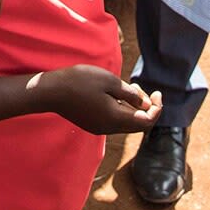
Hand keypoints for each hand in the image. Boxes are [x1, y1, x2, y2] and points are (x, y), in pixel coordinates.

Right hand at [37, 64, 160, 133]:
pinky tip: (113, 95)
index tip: (158, 93)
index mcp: (116, 119)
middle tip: (138, 87)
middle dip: (146, 107)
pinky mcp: (92, 124)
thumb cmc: (80, 82)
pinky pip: (114, 120)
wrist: (51, 91)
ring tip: (126, 88)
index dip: (157, 109)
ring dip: (132, 108)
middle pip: (138, 124)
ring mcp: (99, 128)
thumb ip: (130, 94)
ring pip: (126, 122)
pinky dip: (121, 109)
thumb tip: (144, 103)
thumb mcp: (110, 81)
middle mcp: (109, 128)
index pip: (147, 121)